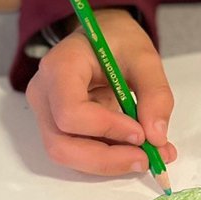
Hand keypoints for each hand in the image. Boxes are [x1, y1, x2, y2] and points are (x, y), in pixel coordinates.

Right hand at [25, 9, 177, 176]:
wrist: (100, 36)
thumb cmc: (116, 39)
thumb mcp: (144, 56)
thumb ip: (155, 94)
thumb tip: (157, 138)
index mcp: (60, 66)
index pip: (70, 112)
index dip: (106, 129)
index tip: (141, 132)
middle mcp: (44, 93)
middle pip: (62, 144)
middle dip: (107, 159)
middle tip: (147, 159)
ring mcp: (46, 112)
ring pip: (67, 154)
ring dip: (109, 163)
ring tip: (148, 156)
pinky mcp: (57, 126)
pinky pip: (77, 152)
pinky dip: (108, 157)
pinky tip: (135, 150)